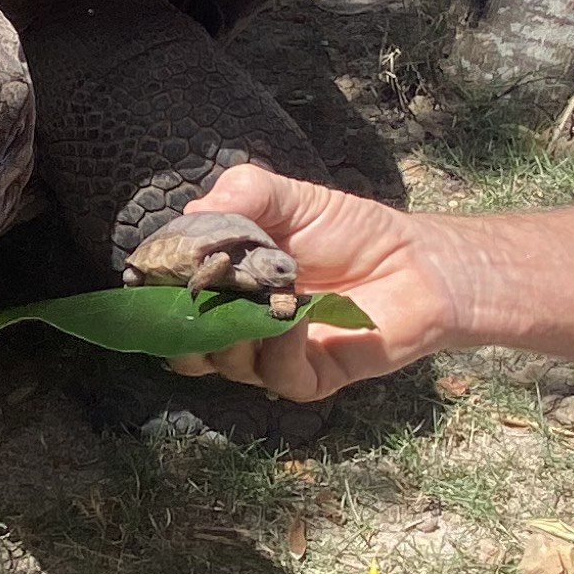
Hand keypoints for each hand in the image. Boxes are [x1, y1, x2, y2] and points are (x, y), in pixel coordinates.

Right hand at [162, 165, 460, 401]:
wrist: (417, 262)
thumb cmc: (349, 231)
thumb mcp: (289, 198)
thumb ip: (242, 194)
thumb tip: (192, 212)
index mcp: (222, 290)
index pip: (168, 303)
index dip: (156, 290)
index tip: (157, 268)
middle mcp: (237, 331)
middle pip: (183, 347)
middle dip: (182, 321)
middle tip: (199, 287)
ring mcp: (270, 358)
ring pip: (225, 362)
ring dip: (235, 326)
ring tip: (262, 289)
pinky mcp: (308, 378)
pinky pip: (276, 373)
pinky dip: (278, 343)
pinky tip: (295, 313)